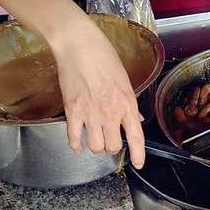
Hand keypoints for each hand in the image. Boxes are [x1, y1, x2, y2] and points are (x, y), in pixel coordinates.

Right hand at [53, 21, 145, 168]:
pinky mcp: (72, 111)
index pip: (137, 137)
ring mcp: (90, 113)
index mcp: (127, 104)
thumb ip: (130, 104)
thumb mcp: (125, 81)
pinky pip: (73, 138)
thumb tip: (137, 120)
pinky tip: (78, 144)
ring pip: (95, 147)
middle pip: (113, 147)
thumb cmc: (104, 58)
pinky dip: (75, 144)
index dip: (138, 155)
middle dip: (113, 147)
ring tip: (96, 137)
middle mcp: (110, 113)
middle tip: (111, 140)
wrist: (79, 46)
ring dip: (96, 146)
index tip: (138, 163)